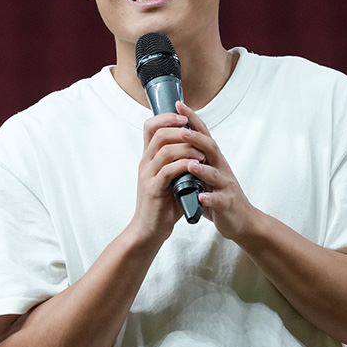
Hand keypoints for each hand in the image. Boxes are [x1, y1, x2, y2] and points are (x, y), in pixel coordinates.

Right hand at [132, 105, 209, 244]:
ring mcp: (148, 175)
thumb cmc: (163, 205)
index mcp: (148, 158)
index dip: (166, 117)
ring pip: (164, 150)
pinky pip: (168, 170)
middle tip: (194, 131)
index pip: (150, 127)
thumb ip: (178, 162)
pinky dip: (183, 165)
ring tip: (201, 152)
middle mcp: (145, 163)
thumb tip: (195, 147)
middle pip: (158, 133)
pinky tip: (195, 166)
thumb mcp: (170, 178)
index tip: (183, 117)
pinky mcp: (154, 189)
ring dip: (185, 147)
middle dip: (178, 128)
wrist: (149, 230)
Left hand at [177, 102, 261, 239]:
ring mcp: (226, 185)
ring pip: (216, 174)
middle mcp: (221, 168)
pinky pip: (219, 199)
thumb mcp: (206, 174)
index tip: (178, 105)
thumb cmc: (220, 195)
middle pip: (211, 149)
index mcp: (213, 160)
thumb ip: (194, 159)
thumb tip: (174, 141)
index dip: (192, 120)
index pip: (202, 135)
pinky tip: (201, 196)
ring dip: (203, 169)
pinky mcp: (228, 203)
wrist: (241, 220)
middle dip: (197, 139)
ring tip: (190, 164)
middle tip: (182, 131)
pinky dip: (210, 198)